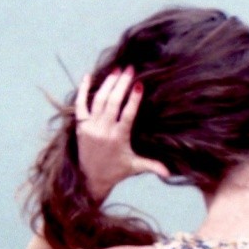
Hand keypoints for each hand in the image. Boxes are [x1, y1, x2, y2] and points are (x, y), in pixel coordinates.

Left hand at [76, 68, 171, 197]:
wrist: (90, 180)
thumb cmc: (116, 171)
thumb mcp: (135, 166)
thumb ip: (152, 165)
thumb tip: (169, 173)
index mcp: (118, 138)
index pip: (127, 115)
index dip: (134, 99)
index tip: (140, 84)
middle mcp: (103, 130)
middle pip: (113, 102)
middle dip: (122, 84)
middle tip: (130, 69)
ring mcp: (90, 127)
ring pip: (98, 100)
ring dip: (108, 84)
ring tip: (117, 70)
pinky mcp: (80, 126)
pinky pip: (80, 105)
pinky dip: (83, 90)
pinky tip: (88, 76)